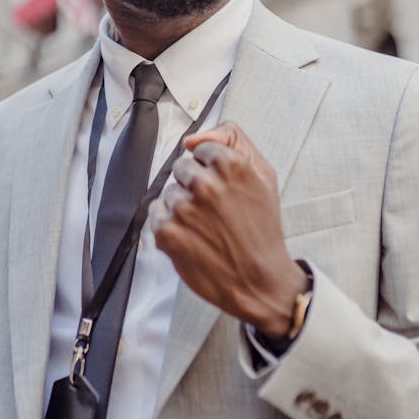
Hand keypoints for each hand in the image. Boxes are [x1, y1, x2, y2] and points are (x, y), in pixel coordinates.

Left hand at [148, 121, 306, 336]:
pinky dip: (169, 224)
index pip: (201, 148)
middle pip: (182, 167)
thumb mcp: (263, 175)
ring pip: (170, 191)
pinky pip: (155, 213)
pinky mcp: (168, 232)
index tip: (223, 186)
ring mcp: (184, 209)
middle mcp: (205, 184)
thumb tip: (192, 137)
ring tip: (206, 226)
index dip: (211, 167)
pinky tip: (190, 236)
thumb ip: (232, 140)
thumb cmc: (262, 229)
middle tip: (215, 209)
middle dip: (195, 184)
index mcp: (230, 165)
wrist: (259, 281)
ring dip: (183, 206)